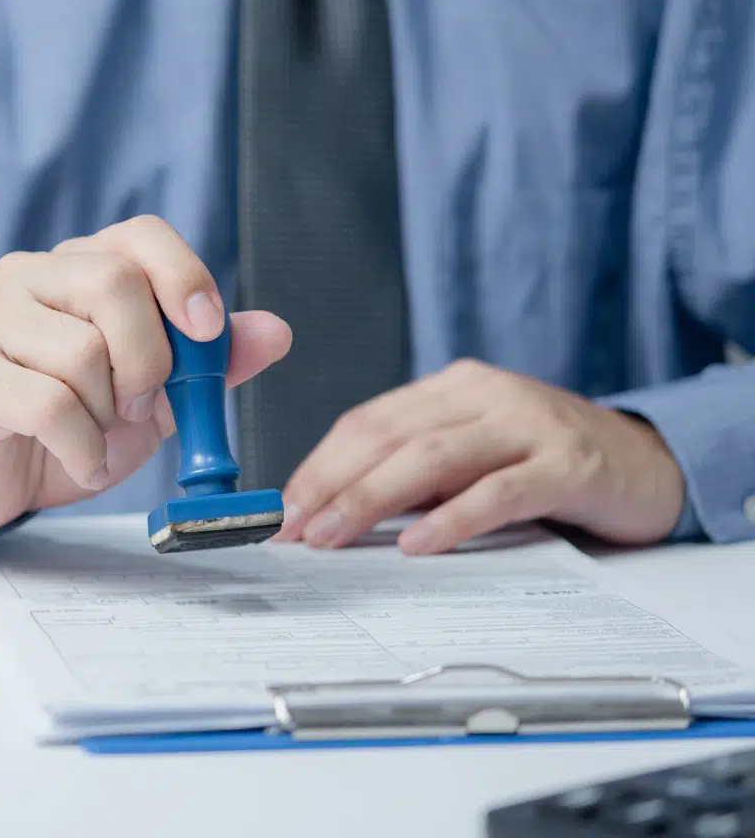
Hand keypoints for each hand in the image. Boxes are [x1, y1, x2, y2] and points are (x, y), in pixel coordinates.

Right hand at [0, 215, 291, 534]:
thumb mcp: (153, 397)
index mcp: (77, 267)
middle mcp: (27, 277)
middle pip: (113, 282)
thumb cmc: (69, 426)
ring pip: (81, 351)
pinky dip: (83, 449)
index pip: (140, 235)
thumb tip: (275, 332)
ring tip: (98, 437)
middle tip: (142, 407)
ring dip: (109, 416)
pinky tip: (82, 463)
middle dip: (150, 359)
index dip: (184, 275)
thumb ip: (209, 365)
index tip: (207, 331)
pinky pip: (47, 405)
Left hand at [274, 359, 684, 553]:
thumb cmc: (545, 463)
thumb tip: (332, 513)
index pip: (368, 421)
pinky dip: (452, 518)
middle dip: (332, 483)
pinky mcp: (568, 464)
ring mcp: (528, 424)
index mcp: (452, 388)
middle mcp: (485, 394)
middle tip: (293, 528)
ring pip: (432, 457)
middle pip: (389, 434)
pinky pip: (498, 490)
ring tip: (333, 536)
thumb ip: (414, 474)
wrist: (650, 463)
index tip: (282, 509)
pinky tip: (418, 544)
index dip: (319, 464)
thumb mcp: (471, 456)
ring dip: (372, 499)